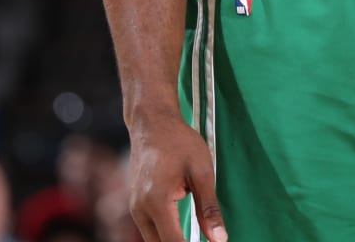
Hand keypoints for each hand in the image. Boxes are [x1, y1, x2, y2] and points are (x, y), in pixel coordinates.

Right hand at [126, 108, 225, 241]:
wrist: (152, 124)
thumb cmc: (179, 142)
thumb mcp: (202, 172)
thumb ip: (209, 208)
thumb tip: (220, 239)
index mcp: (157, 202)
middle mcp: (140, 210)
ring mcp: (135, 208)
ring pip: (153, 240)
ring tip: (199, 239)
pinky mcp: (136, 205)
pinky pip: (150, 230)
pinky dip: (166, 235)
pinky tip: (184, 234)